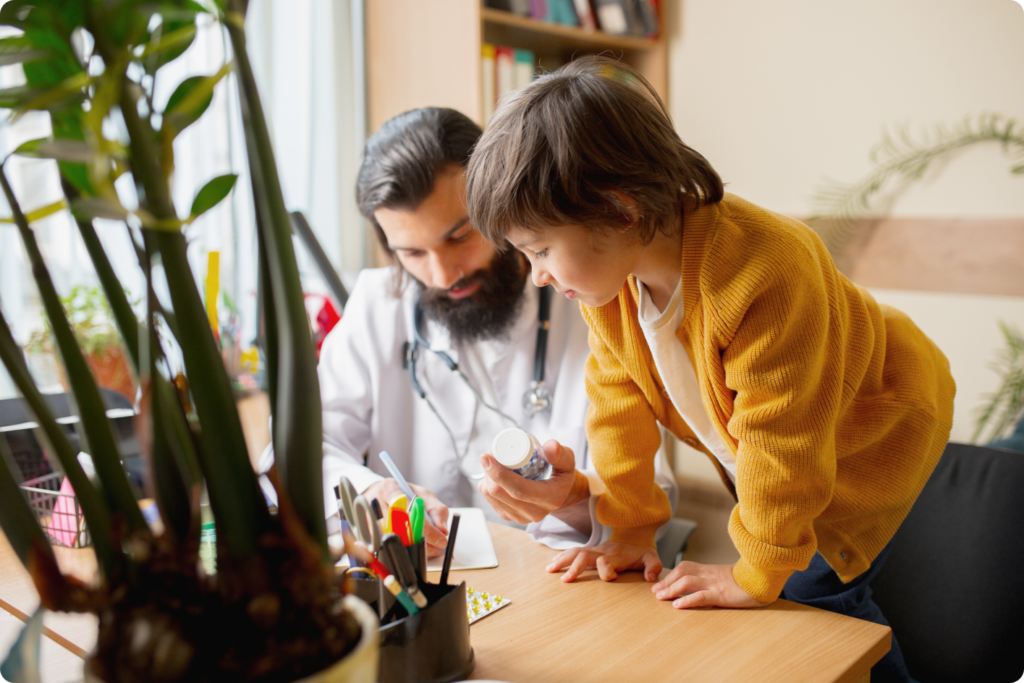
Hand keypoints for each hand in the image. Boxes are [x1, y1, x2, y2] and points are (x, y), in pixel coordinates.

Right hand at [362, 479, 449, 558]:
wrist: (380, 496)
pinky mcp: (364, 533)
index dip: (426, 528)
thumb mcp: (424, 496)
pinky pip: (384, 548)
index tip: (440, 538)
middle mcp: (375, 502)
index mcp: (390, 488)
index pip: (408, 511)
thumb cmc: (403, 495)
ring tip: (426, 549)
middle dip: (420, 541)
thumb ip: (437, 510)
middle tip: (436, 547)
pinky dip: (401, 552)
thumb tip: (443, 530)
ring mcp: (367, 519)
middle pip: (398, 528)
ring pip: (391, 541)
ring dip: (412, 549)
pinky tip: (412, 550)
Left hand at [477, 440, 587, 524]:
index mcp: (550, 499)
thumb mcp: (567, 462)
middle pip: (500, 493)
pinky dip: (487, 484)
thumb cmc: (562, 474)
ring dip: (487, 476)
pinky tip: (495, 475)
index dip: (499, 473)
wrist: (559, 494)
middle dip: (489, 471)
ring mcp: (520, 517)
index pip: (519, 490)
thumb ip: (561, 453)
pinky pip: (490, 499)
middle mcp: (534, 513)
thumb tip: (551, 446)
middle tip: (491, 453)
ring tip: (495, 462)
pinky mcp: (509, 517)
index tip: (486, 456)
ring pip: (491, 496)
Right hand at [547, 541, 662, 582]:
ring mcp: (594, 550)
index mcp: (616, 555)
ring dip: (562, 560)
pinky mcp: (589, 550)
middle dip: (575, 567)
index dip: (606, 571)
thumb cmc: (641, 552)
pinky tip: (552, 564)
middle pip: (585, 555)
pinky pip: (573, 551)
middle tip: (565, 580)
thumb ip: (653, 566)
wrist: (634, 536)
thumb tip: (649, 577)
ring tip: (550, 570)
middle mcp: (602, 551)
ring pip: (575, 552)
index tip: (612, 578)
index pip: (606, 562)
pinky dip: (562, 556)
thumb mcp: (652, 558)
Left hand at [651, 562, 767, 608]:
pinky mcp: (722, 595)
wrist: (762, 581)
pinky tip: (677, 606)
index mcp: (709, 570)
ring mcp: (714, 584)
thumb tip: (695, 588)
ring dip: (671, 590)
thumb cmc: (744, 582)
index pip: (684, 567)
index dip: (669, 575)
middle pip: (681, 573)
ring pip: (687, 582)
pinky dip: (687, 600)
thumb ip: (710, 580)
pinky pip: (701, 596)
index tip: (658, 584)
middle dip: (666, 582)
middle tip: (655, 592)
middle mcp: (709, 574)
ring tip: (660, 598)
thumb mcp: (723, 578)